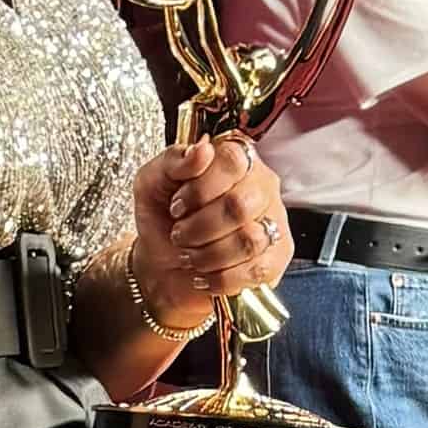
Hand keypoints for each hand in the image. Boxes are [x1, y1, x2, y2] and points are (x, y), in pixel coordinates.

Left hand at [130, 135, 293, 324]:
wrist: (162, 266)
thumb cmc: (162, 219)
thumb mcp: (152, 182)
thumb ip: (174, 160)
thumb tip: (203, 150)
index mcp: (235, 161)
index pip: (233, 160)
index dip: (200, 187)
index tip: (177, 204)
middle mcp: (261, 187)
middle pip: (240, 205)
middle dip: (199, 226)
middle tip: (179, 233)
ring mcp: (273, 223)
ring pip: (249, 240)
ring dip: (207, 254)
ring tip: (191, 255)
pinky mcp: (275, 260)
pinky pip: (255, 271)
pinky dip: (220, 278)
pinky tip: (205, 274)